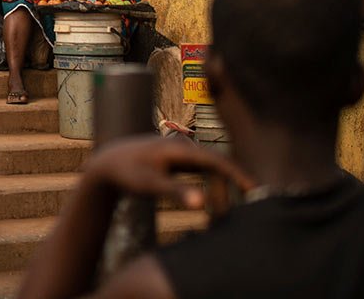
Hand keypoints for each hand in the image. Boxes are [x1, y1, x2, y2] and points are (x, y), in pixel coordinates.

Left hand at [83, 135, 254, 209]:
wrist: (106, 164)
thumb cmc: (126, 174)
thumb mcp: (149, 186)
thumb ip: (176, 193)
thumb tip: (203, 203)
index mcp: (179, 148)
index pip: (218, 160)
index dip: (239, 174)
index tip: (256, 191)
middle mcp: (184, 146)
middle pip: (216, 167)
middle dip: (226, 191)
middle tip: (224, 218)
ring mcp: (181, 151)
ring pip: (211, 171)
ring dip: (218, 191)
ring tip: (216, 217)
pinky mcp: (178, 159)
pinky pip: (203, 171)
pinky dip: (211, 187)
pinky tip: (212, 205)